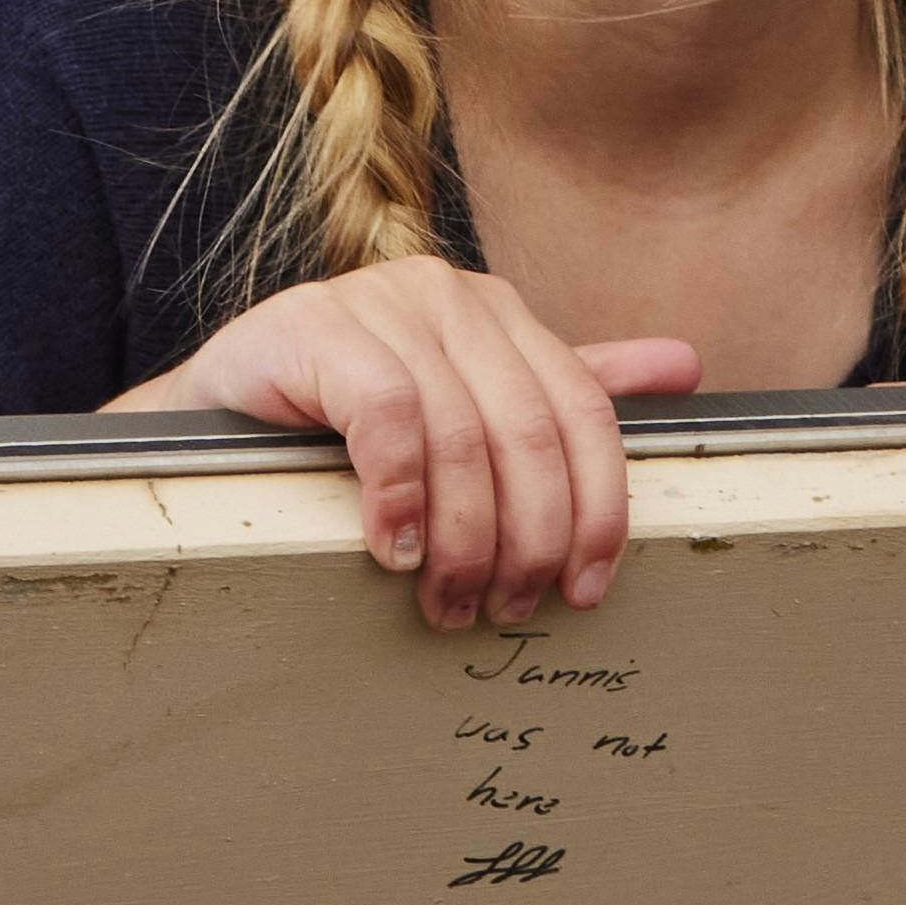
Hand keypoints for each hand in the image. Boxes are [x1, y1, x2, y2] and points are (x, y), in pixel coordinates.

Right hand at [122, 261, 699, 632]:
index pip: (584, 413)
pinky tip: (390, 549)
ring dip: (462, 537)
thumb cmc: (343, 424)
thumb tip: (687, 365)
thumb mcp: (465, 408)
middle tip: (505, 610)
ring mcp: (382, 302)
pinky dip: (398, 494)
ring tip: (445, 600)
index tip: (586, 591)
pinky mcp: (316, 326)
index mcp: (500, 313)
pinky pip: (386, 415)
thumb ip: (564, 389)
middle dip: (527, 539)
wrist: (218, 415)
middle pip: (530, 430)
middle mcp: (450, 294)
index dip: (597, 509)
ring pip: (462, 434)